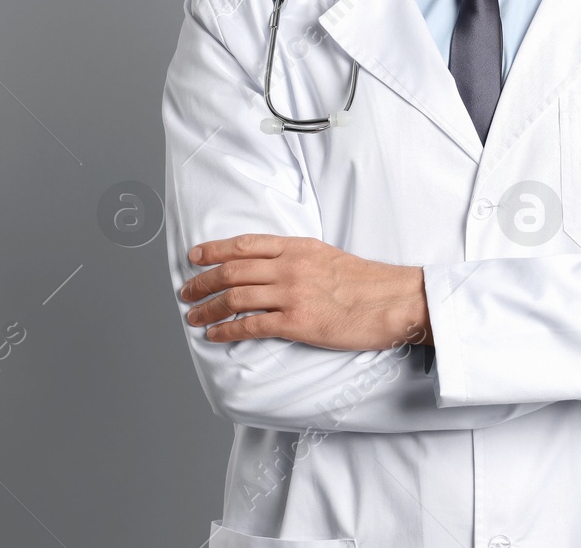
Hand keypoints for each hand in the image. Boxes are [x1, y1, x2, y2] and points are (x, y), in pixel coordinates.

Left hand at [179, 234, 430, 349]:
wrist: (393, 300)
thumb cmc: (366, 282)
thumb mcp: (326, 256)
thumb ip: (296, 258)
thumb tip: (269, 268)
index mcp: (297, 247)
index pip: (244, 245)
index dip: (213, 250)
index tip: (194, 257)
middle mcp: (289, 267)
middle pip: (232, 271)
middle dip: (202, 282)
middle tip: (186, 292)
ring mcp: (292, 294)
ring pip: (235, 298)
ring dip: (208, 308)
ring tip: (194, 316)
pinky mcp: (298, 323)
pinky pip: (251, 326)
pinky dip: (227, 330)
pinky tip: (215, 334)